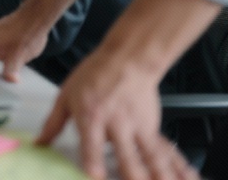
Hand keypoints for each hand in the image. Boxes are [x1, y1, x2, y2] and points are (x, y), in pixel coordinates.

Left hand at [38, 46, 195, 179]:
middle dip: (133, 177)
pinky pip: (165, 152)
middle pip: (127, 157)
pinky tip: (188, 179)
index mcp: (92, 116)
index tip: (96, 177)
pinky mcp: (152, 128)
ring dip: (159, 175)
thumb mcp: (66, 96)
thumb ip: (53, 123)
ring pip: (151, 158)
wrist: (128, 58)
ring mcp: (138, 127)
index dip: (94, 162)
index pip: (91, 144)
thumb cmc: (95, 74)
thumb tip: (39, 142)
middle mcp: (117, 124)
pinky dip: (177, 168)